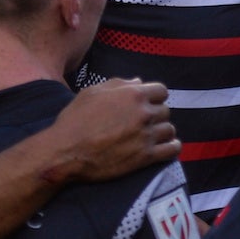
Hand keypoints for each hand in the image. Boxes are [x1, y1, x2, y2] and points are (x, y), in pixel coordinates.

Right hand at [53, 79, 176, 182]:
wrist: (66, 151)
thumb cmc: (75, 119)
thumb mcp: (92, 93)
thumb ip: (118, 84)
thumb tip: (138, 81)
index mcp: (133, 94)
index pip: (161, 91)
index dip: (154, 97)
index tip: (148, 104)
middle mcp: (144, 113)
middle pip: (165, 110)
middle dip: (156, 115)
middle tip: (143, 123)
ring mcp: (146, 135)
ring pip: (169, 130)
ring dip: (162, 132)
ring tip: (152, 136)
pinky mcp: (146, 156)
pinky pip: (172, 150)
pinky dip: (171, 147)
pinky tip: (164, 148)